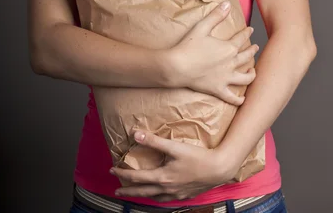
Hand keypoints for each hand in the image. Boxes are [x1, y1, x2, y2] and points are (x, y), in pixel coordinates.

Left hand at [110, 130, 233, 201]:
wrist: (219, 169)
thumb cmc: (197, 156)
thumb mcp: (174, 146)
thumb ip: (154, 141)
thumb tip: (135, 134)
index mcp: (162, 177)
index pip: (136, 177)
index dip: (123, 173)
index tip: (112, 169)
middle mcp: (167, 189)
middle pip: (142, 192)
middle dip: (128, 191)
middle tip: (117, 190)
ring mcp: (176, 195)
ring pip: (154, 197)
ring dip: (142, 195)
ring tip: (136, 193)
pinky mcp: (185, 196)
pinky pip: (166, 199)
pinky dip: (157, 197)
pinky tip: (159, 194)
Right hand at [168, 2, 258, 104]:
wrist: (178, 67)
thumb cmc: (188, 46)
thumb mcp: (202, 27)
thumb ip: (216, 15)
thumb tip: (227, 3)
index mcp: (228, 48)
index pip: (242, 38)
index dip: (247, 33)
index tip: (250, 29)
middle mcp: (231, 63)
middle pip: (246, 57)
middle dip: (252, 51)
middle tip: (255, 47)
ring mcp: (226, 78)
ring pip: (245, 78)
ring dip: (252, 74)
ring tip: (253, 71)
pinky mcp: (218, 89)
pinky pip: (232, 97)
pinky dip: (239, 99)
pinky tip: (243, 99)